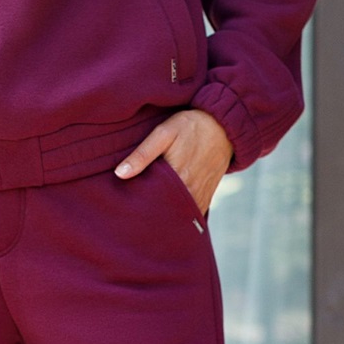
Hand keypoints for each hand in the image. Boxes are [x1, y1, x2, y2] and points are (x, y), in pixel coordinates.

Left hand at [114, 109, 232, 214]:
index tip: (124, 205)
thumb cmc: (190, 127)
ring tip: (147, 213)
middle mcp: (190, 193)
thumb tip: (120, 174)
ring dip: (163, 216)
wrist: (223, 127)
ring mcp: (199, 197)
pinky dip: (178, 215)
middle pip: (163, 213)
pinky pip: (190, 214)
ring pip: (177, 217)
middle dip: (148, 214)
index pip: (150, 202)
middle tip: (131, 212)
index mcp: (176, 178)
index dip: (136, 205)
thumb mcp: (164, 133)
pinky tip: (165, 210)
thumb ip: (143, 154)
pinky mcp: (206, 197)